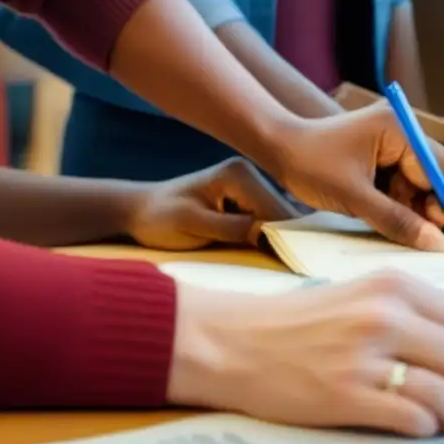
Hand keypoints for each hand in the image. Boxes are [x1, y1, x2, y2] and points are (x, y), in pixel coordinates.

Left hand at [128, 158, 298, 250]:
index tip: (303, 265)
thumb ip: (233, 228)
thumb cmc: (158, 218)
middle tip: (304, 269)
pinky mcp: (245, 200)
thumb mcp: (193, 224)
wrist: (138, 212)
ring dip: (282, 240)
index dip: (289, 237)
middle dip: (290, 239)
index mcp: (237, 175)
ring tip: (294, 265)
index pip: (274, 210)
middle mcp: (248, 175)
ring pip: (278, 218)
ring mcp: (248, 187)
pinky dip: (271, 238)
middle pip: (282, 213)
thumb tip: (273, 238)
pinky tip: (277, 255)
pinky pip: (267, 221)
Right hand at [169, 270, 443, 436]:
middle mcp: (386, 314)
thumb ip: (412, 313)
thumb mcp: (363, 295)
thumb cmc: (300, 323)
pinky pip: (413, 417)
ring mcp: (365, 355)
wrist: (233, 341)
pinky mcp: (345, 394)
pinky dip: (426, 428)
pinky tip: (417, 428)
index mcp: (396, 286)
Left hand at [274, 102, 443, 250]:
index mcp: (402, 131)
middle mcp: (406, 135)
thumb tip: (435, 244)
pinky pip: (407, 189)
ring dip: (413, 211)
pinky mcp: (387, 161)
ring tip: (389, 225)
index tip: (441, 235)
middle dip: (431, 210)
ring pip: (424, 188)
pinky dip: (400, 208)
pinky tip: (383, 218)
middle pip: (440, 179)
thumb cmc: (311, 165)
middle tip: (414, 235)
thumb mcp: (354, 198)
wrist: (278, 150)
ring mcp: (397, 147)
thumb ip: (397, 220)